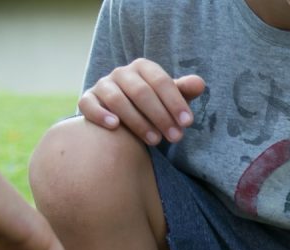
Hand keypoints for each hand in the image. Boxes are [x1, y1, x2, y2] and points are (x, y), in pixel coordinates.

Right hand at [79, 59, 205, 145]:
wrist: (127, 117)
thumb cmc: (156, 105)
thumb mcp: (171, 99)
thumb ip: (184, 91)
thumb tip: (200, 83)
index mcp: (144, 67)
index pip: (161, 81)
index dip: (175, 102)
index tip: (188, 123)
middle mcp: (122, 73)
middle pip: (140, 92)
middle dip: (160, 116)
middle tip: (176, 137)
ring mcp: (103, 85)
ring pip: (117, 100)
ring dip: (137, 121)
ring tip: (155, 141)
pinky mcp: (88, 99)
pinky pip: (89, 104)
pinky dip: (100, 114)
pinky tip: (115, 127)